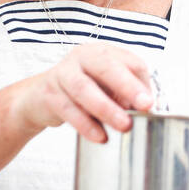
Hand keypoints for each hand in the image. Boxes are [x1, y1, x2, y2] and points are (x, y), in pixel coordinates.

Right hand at [13, 42, 154, 142]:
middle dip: (128, 86)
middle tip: (145, 106)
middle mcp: (82, 57)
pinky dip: (86, 124)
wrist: (38, 98)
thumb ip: (123, 95)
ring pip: (84, 88)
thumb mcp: (104, 89)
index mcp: (102, 53)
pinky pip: (68, 108)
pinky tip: (100, 136)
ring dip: (107, 108)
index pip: (130, 62)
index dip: (142, 83)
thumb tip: (144, 108)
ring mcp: (63, 73)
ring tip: (124, 126)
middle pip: (106, 66)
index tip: (150, 104)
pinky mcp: (49, 93)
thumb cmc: (79, 92)